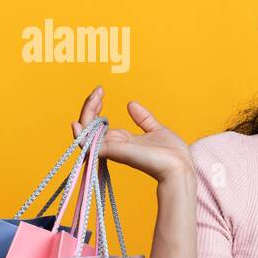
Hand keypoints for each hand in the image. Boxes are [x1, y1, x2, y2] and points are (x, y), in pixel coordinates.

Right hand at [72, 86, 193, 184]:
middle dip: (89, 107)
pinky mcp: (113, 152)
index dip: (95, 107)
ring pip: (86, 133)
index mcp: (121, 140)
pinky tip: (77, 124)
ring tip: (94, 98)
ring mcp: (112, 149)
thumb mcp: (156, 130)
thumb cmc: (172, 154)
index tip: (101, 91)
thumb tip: (131, 104)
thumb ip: (143, 118)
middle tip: (98, 91)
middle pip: (89, 126)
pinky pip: (88, 146)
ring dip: (86, 114)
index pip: (98, 124)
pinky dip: (81, 136)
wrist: (180, 166)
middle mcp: (113, 145)